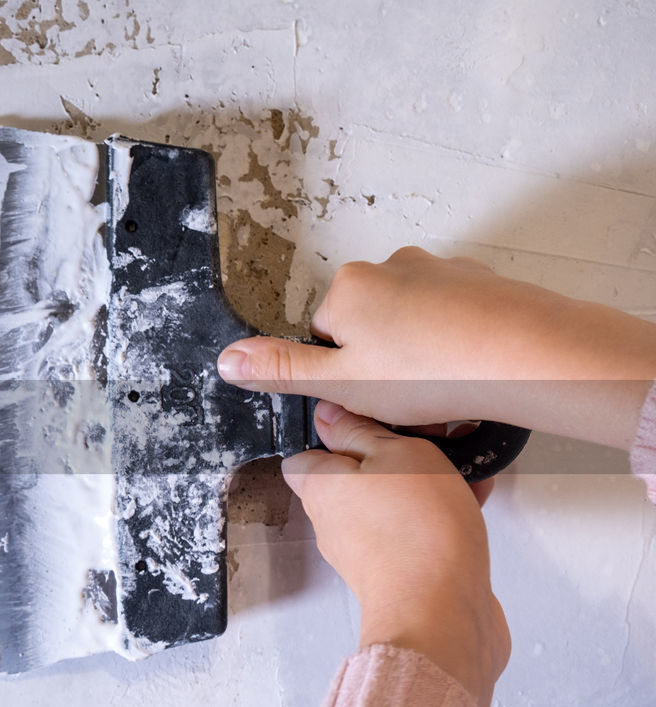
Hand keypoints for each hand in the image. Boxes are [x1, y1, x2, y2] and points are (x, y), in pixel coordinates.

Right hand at [217, 246, 655, 449]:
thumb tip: (226, 359)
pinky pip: (452, 316)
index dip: (345, 375)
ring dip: (421, 353)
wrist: (524, 354)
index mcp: (348, 288)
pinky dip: (456, 340)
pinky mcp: (478, 279)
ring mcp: (437, 268)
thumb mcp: (342, 384)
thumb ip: (283, 369)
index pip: (326, 338)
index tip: (371, 394)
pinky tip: (472, 369)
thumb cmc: (431, 371)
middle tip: (409, 397)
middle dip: (382, 361)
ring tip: (446, 387)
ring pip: (410, 321)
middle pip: (367, 326)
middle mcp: (388, 265)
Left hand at [283, 400, 509, 706]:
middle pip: (352, 480)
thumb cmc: (417, 529)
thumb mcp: (396, 453)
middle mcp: (335, 523)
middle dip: (389, 458)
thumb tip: (329, 416)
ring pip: (390, 504)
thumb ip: (361, 431)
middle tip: (427, 441)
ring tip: (464, 467)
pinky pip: (415, 533)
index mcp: (321, 489)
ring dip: (424, 485)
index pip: (303, 458)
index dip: (330, 437)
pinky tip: (477, 497)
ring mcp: (366, 552)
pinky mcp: (401, 574)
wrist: (444, 615)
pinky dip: (440, 515)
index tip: (363, 421)